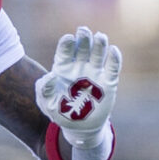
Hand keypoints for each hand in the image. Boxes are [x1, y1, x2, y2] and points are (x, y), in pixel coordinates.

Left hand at [35, 26, 120, 145]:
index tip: (69, 38)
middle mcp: (80, 67)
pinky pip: (112, 68)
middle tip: (84, 31)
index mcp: (63, 68)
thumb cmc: (60, 112)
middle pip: (83, 48)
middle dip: (84, 39)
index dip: (67, 44)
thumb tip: (50, 76)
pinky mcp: (108, 83)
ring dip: (99, 44)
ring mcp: (94, 74)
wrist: (79, 128)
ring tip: (100, 36)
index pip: (65, 51)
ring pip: (98, 54)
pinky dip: (114, 59)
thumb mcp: (46, 103)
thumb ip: (44, 89)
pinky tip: (113, 50)